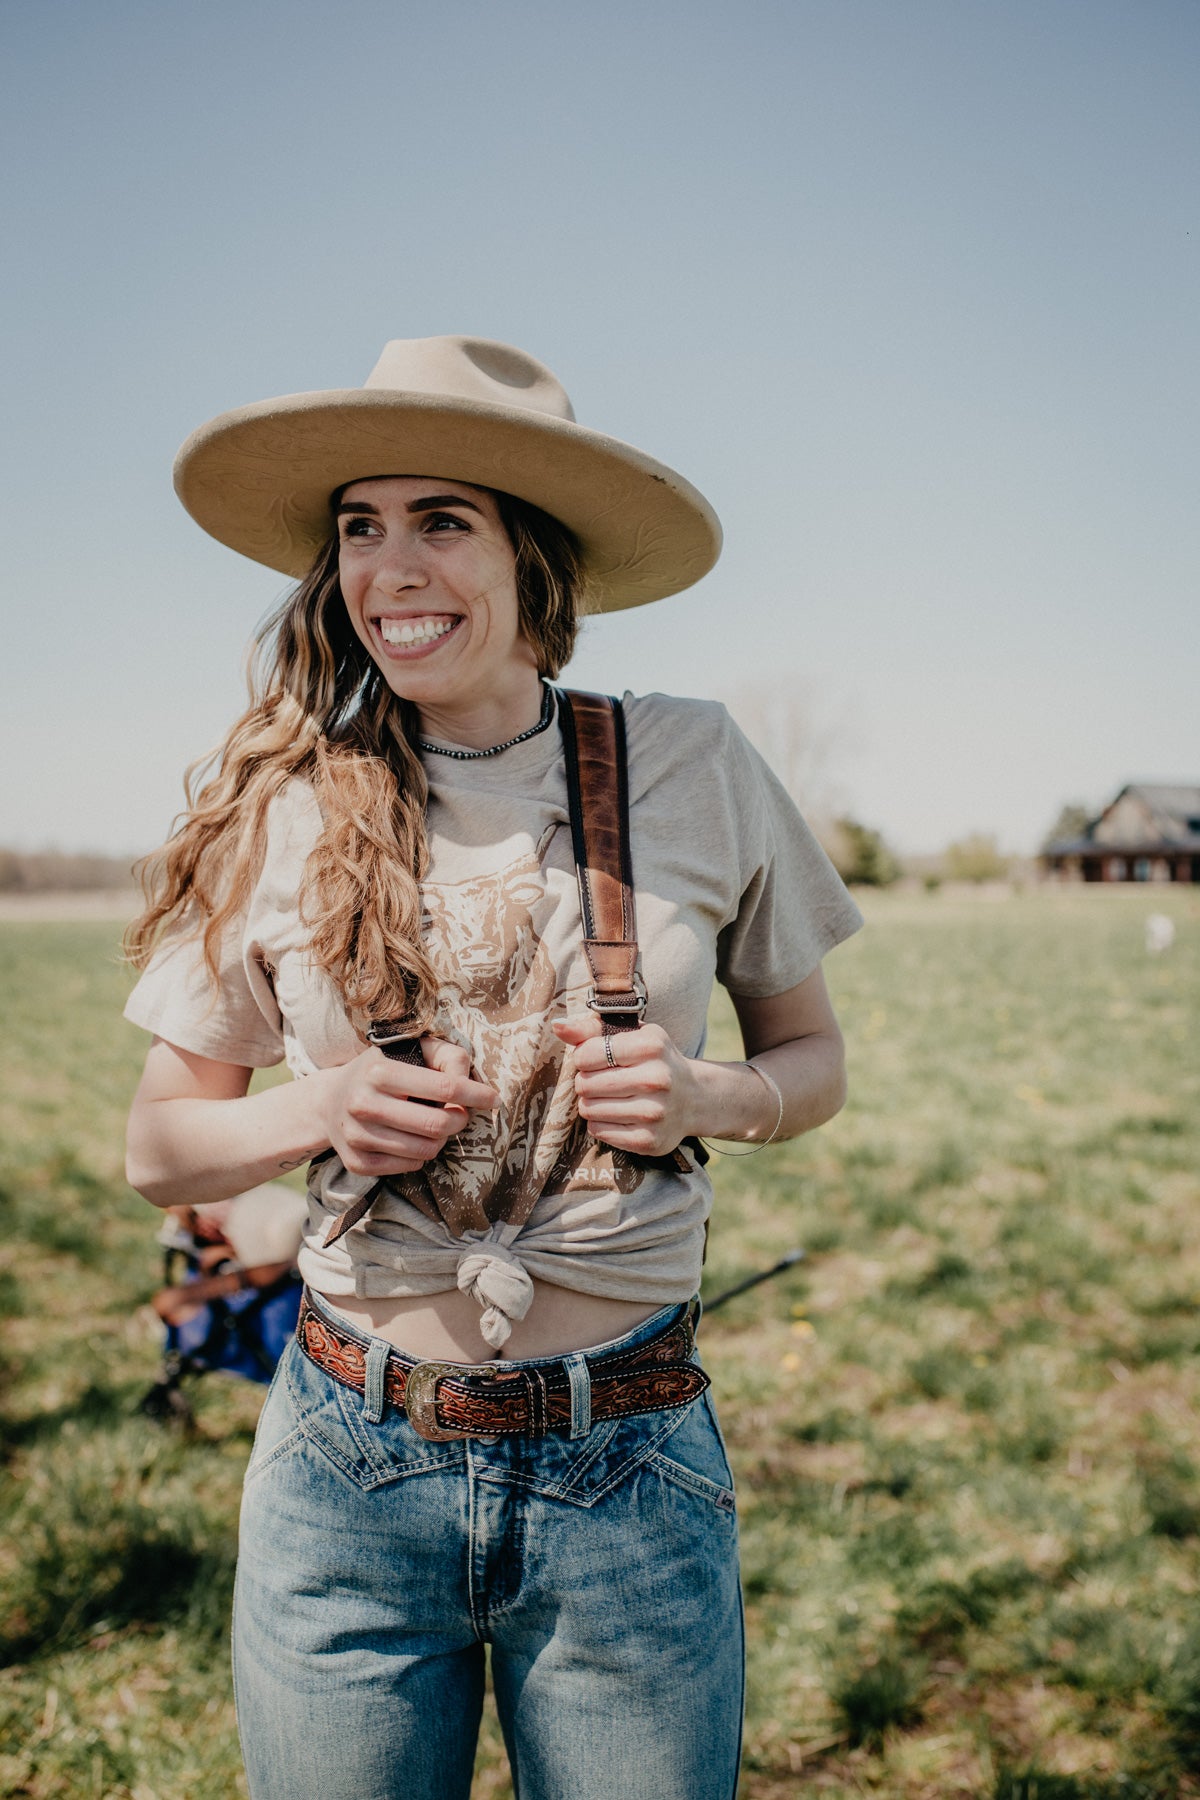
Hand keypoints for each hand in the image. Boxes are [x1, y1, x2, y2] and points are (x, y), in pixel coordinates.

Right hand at [319, 1036, 497, 1177]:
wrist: (330, 1101)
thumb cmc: (384, 1070)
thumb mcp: (412, 1049)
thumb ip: (448, 1056)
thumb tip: (469, 1081)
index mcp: (379, 1071)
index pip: (444, 1087)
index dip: (476, 1094)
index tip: (494, 1099)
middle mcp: (363, 1104)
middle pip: (437, 1124)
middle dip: (459, 1120)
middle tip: (459, 1113)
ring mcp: (357, 1136)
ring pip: (426, 1150)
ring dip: (441, 1139)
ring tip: (435, 1125)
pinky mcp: (356, 1162)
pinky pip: (409, 1166)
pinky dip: (421, 1155)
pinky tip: (413, 1139)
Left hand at [552, 1014, 700, 1157]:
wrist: (694, 1098)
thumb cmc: (654, 1060)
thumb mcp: (632, 1035)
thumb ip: (591, 1029)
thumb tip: (557, 1026)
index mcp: (651, 1046)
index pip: (587, 1054)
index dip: (583, 1057)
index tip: (595, 1059)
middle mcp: (656, 1080)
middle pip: (585, 1084)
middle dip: (585, 1082)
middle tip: (601, 1081)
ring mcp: (654, 1113)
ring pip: (589, 1109)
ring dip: (591, 1103)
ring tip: (609, 1097)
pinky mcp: (648, 1140)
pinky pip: (599, 1131)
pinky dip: (600, 1123)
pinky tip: (617, 1114)